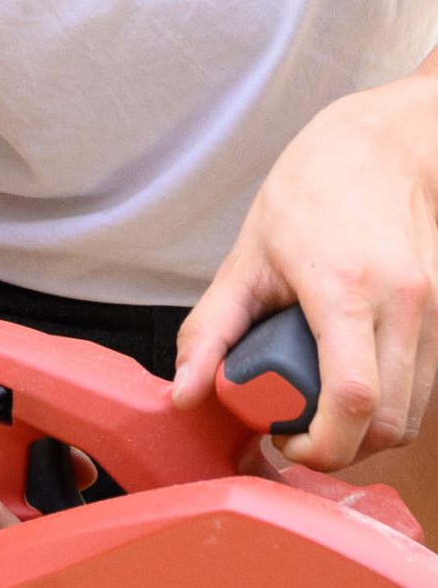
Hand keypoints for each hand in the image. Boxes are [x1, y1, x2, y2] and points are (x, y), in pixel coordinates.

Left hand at [173, 75, 437, 466]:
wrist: (380, 149)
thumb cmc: (310, 192)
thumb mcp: (247, 254)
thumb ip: (213, 327)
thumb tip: (184, 390)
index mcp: (344, 287)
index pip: (353, 398)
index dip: (323, 444)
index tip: (285, 444)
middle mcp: (400, 305)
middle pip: (388, 422)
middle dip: (342, 447)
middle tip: (298, 433)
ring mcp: (432, 314)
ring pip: (413, 415)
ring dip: (369, 432)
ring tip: (321, 411)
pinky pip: (426, 388)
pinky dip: (391, 405)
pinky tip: (353, 385)